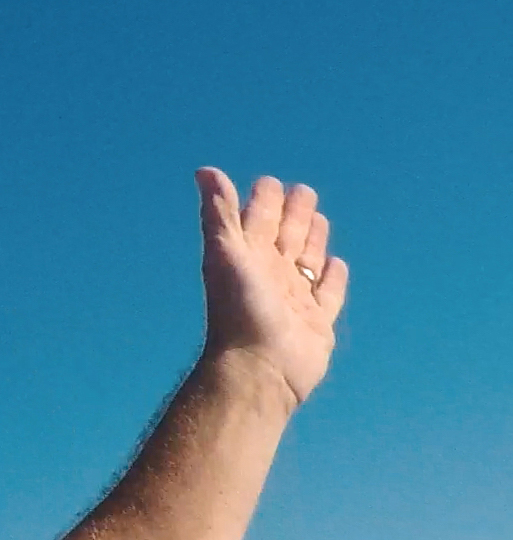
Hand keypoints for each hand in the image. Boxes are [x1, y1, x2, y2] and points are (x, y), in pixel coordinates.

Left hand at [196, 168, 348, 408]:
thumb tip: (204, 170)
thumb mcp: (226, 254)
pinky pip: (327, 294)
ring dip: (312, 239)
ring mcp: (293, 300)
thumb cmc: (239, 310)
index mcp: (246, 258)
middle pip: (283, 237)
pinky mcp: (317, 322)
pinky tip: (335, 264)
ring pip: (305, 261)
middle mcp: (268, 276)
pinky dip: (332, 278)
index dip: (262, 201)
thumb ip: (219, 213)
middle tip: (302, 191)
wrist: (259, 369)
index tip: (269, 182)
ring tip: (317, 220)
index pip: (255, 221)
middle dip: (292, 214)